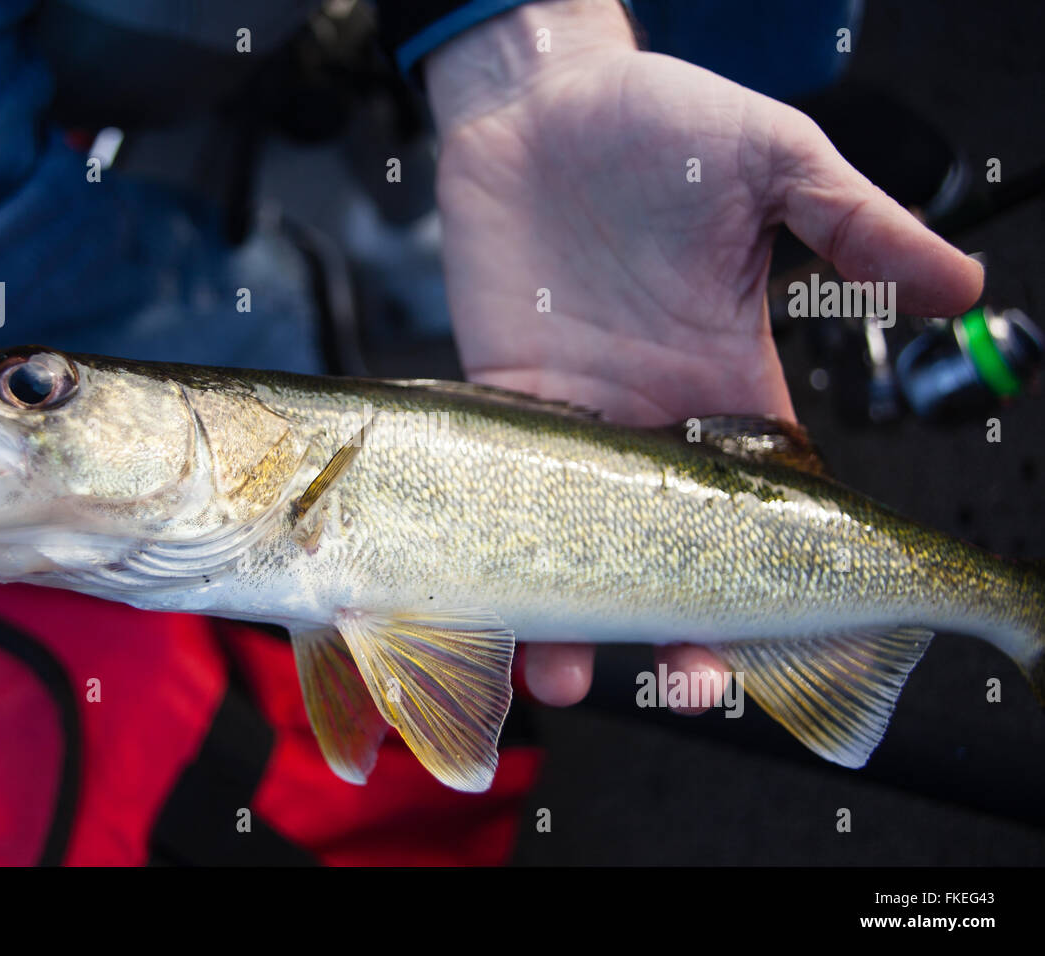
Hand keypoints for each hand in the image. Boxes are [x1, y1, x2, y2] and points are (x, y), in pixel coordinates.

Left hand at [426, 0, 982, 705]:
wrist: (541, 97)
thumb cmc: (659, 119)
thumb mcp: (773, 162)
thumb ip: (856, 226)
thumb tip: (963, 287)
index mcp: (727, 380)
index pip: (767, 504)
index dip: (779, 576)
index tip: (782, 634)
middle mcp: (652, 418)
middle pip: (671, 552)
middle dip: (681, 626)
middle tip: (687, 685)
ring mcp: (572, 420)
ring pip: (576, 546)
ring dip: (573, 617)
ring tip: (568, 677)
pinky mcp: (499, 404)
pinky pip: (492, 496)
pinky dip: (490, 550)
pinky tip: (488, 604)